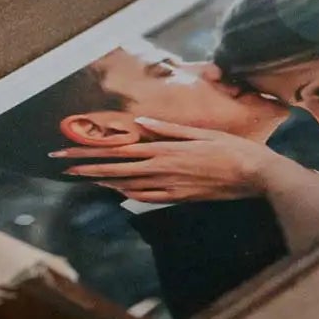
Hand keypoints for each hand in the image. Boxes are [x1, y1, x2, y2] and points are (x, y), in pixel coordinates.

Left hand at [55, 118, 269, 202]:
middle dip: (88, 167)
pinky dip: (128, 192)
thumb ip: (168, 129)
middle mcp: (163, 169)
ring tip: (83, 176)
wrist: (255, 175)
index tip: (70, 151)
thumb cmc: (232, 148)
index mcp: (166, 149)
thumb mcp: (200, 132)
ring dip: (104, 180)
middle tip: (64, 165)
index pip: (120, 150)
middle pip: (117, 169)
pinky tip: (118, 190)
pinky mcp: (180, 197)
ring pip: (128, 184)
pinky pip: (146, 196)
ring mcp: (170, 186)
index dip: (93, 151)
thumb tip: (140, 122)